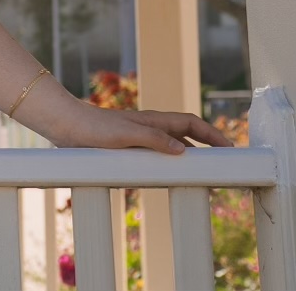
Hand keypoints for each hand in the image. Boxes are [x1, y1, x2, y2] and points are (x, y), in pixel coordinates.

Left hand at [39, 98, 230, 154]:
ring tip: (203, 171)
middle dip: (207, 144)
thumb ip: (154, 140)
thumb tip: (184, 150)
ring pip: (171, 144)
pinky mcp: (127, 146)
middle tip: (223, 161)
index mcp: (153, 120)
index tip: (230, 147)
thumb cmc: (93, 128)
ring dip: (189, 154)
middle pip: (186, 133)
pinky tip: (167, 175)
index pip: (191, 123)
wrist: (65, 125)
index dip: (212, 134)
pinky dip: (168, 162)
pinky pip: (156, 154)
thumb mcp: (126, 135)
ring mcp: (139, 136)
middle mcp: (149, 126)